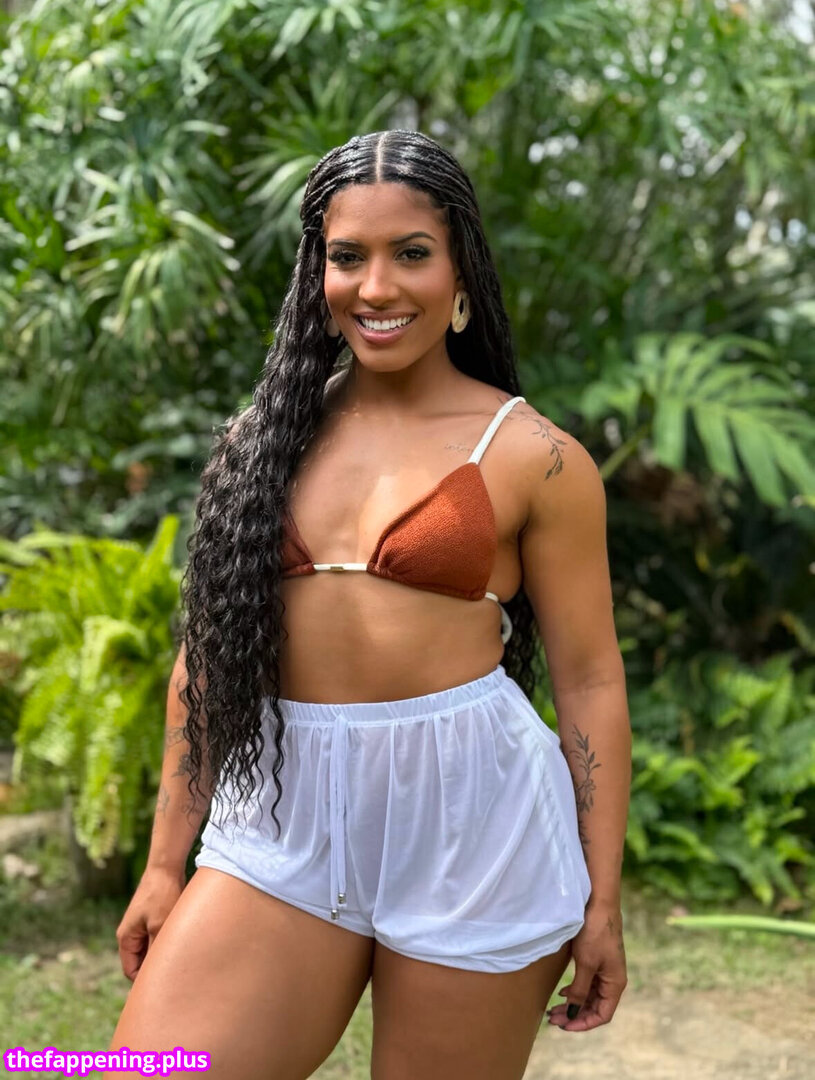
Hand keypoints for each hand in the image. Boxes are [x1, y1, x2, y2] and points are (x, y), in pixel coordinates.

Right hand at [115, 864, 185, 981]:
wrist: (166, 867)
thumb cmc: (162, 895)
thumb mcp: (160, 927)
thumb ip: (156, 951)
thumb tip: (157, 974)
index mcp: (126, 938)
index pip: (132, 971)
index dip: (146, 981)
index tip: (165, 986)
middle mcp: (131, 933)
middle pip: (141, 961)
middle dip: (156, 968)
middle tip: (176, 975)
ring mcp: (142, 925)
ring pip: (151, 950)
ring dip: (163, 953)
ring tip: (181, 958)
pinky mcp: (153, 918)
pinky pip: (158, 938)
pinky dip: (167, 942)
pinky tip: (183, 943)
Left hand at [547, 901, 626, 1031]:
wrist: (599, 903)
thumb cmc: (595, 933)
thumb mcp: (585, 964)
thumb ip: (580, 990)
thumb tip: (573, 1012)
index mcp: (615, 984)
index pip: (602, 1015)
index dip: (583, 1024)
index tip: (564, 1025)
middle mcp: (612, 980)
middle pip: (594, 1006)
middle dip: (574, 1014)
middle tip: (552, 1018)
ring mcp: (605, 970)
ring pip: (589, 995)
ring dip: (573, 1003)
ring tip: (554, 1008)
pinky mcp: (598, 960)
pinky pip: (588, 982)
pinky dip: (575, 990)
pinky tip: (563, 991)